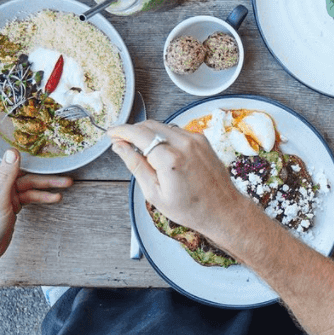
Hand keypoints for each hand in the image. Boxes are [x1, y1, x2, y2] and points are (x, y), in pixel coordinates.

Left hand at [0, 150, 70, 261]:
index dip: (13, 147)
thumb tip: (13, 152)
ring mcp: (4, 192)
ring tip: (65, 185)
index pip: (2, 157)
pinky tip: (55, 197)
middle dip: (42, 171)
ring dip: (47, 185)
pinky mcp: (12, 202)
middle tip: (59, 166)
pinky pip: (30, 195)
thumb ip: (7, 175)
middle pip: (22, 171)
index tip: (28, 136)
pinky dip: (42, 196)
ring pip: (29, 184)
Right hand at [109, 121, 240, 237]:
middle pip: (150, 126)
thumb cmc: (189, 208)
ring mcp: (196, 139)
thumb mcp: (154, 192)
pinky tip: (159, 150)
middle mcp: (185, 143)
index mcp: (170, 158)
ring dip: (148, 132)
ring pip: (164, 126)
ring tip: (138, 148)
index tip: (111, 133)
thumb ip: (135, 165)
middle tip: (120, 140)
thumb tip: (119, 147)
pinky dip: (164, 136)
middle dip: (133, 130)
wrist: (222, 209)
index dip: (121, 131)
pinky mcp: (203, 140)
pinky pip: (177, 131)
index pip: (139, 134)